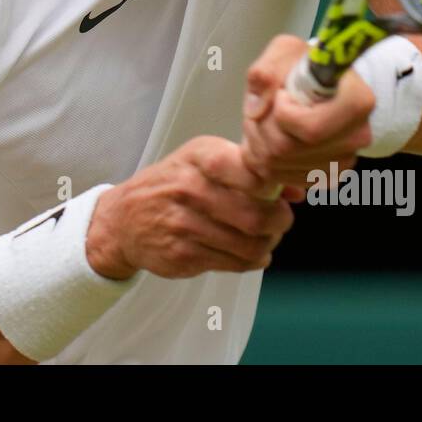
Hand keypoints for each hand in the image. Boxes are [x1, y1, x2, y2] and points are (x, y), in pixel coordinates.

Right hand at [85, 136, 302, 279]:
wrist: (123, 219)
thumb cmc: (172, 185)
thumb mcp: (203, 162)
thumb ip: (250, 170)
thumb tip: (298, 188)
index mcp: (199, 158)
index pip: (250, 170)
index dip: (274, 184)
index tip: (278, 190)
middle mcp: (190, 188)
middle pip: (256, 214)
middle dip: (280, 221)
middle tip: (280, 220)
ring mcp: (184, 224)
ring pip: (250, 244)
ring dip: (268, 244)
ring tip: (266, 238)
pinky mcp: (183, 254)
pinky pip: (234, 263)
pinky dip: (252, 261)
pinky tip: (250, 252)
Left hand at [240, 35, 375, 194]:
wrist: (320, 84)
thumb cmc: (305, 66)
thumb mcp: (284, 51)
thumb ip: (265, 72)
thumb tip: (257, 109)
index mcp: (357, 102)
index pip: (309, 128)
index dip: (282, 113)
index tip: (282, 94)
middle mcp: (357, 137)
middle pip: (285, 150)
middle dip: (260, 126)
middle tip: (264, 107)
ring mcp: (344, 160)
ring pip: (277, 167)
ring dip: (258, 142)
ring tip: (266, 120)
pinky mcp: (328, 177)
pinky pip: (280, 178)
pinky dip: (265, 160)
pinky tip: (273, 136)